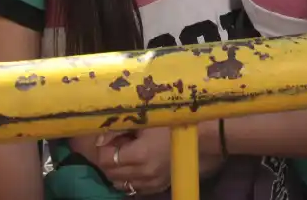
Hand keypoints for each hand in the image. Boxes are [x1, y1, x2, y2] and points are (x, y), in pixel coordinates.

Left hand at [95, 126, 223, 194]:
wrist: (205, 137)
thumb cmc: (176, 122)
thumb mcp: (147, 118)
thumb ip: (122, 127)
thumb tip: (101, 138)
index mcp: (139, 155)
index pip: (105, 159)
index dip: (102, 147)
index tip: (107, 137)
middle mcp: (143, 173)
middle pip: (110, 173)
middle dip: (107, 159)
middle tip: (114, 144)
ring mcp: (152, 183)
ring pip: (121, 184)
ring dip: (117, 171)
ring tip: (123, 156)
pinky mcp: (159, 187)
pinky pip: (135, 188)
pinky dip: (130, 179)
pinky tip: (134, 167)